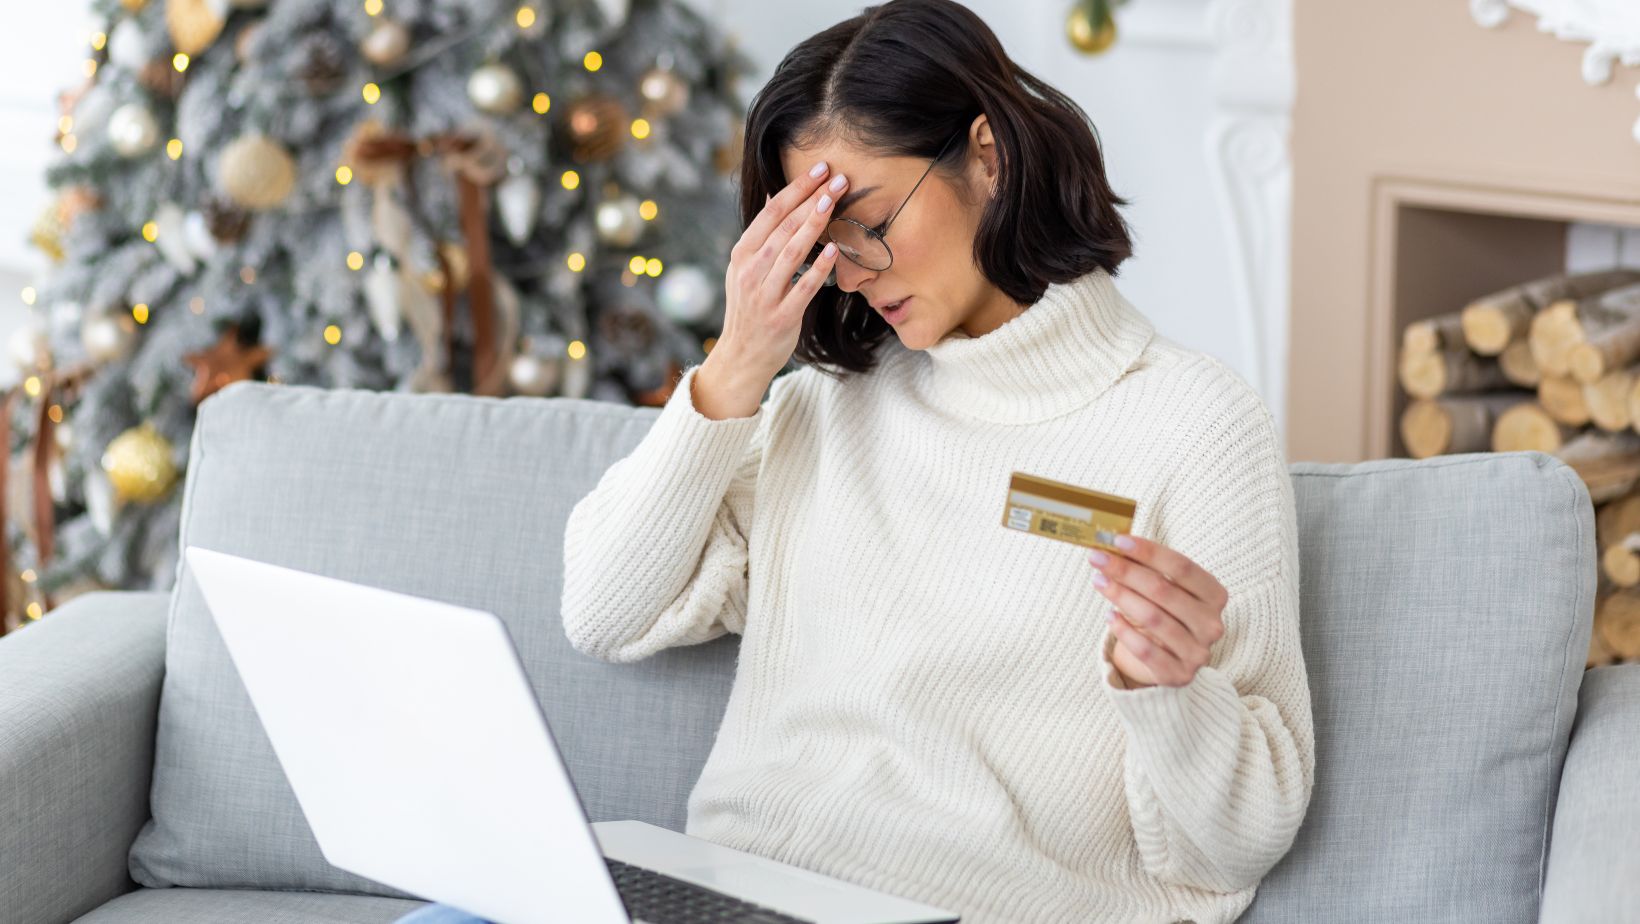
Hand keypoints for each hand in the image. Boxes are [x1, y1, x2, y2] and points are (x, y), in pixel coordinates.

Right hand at [718, 159, 847, 378]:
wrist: (742, 355)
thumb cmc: (750, 307)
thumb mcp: (745, 267)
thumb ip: (761, 234)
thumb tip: (772, 195)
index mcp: (742, 254)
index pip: (770, 213)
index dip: (796, 188)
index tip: (819, 168)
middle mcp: (750, 271)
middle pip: (783, 228)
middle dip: (811, 200)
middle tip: (837, 178)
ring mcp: (764, 294)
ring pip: (791, 253)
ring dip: (814, 225)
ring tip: (834, 202)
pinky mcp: (782, 316)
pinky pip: (803, 288)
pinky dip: (819, 268)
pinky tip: (835, 250)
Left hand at [1088, 534, 1228, 688]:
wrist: (1173, 661)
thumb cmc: (1167, 614)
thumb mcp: (1167, 590)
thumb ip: (1149, 569)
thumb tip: (1114, 545)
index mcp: (1215, 595)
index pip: (1182, 567)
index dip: (1149, 552)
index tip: (1118, 541)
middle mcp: (1212, 624)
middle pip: (1164, 590)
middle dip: (1126, 571)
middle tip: (1097, 558)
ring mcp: (1198, 652)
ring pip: (1152, 618)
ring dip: (1120, 596)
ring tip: (1099, 581)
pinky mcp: (1179, 675)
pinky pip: (1146, 650)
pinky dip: (1124, 631)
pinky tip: (1109, 617)